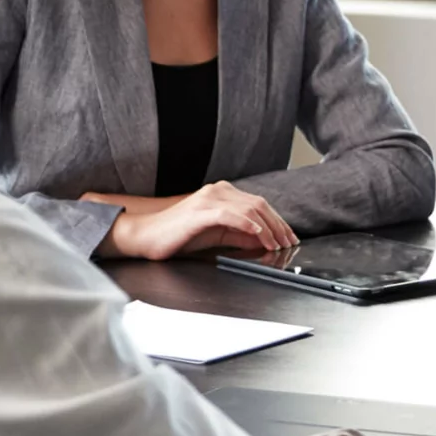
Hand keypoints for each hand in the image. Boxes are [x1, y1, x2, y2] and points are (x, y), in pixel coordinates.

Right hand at [92, 181, 296, 258]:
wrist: (145, 236)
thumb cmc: (178, 236)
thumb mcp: (216, 236)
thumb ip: (240, 235)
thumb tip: (264, 240)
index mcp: (223, 194)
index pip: (260, 205)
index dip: (278, 222)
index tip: (290, 238)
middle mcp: (219, 191)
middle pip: (259, 205)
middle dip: (278, 226)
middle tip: (289, 243)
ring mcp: (209, 199)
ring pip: (249, 209)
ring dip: (268, 228)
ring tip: (277, 244)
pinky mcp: (201, 211)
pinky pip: (230, 215)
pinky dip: (248, 224)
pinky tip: (258, 234)